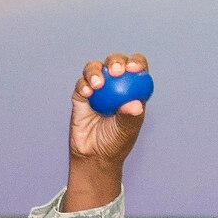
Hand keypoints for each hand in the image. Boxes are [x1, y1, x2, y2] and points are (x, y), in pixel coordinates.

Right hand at [66, 53, 147, 211]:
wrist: (94, 155)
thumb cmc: (116, 142)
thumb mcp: (127, 130)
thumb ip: (131, 116)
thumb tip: (136, 105)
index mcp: (132, 88)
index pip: (137, 68)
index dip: (136, 63)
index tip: (133, 68)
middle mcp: (115, 84)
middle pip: (115, 62)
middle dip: (116, 61)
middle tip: (116, 72)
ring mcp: (97, 88)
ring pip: (95, 68)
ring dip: (96, 71)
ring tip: (98, 85)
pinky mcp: (81, 95)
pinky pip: (81, 84)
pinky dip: (84, 85)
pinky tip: (87, 93)